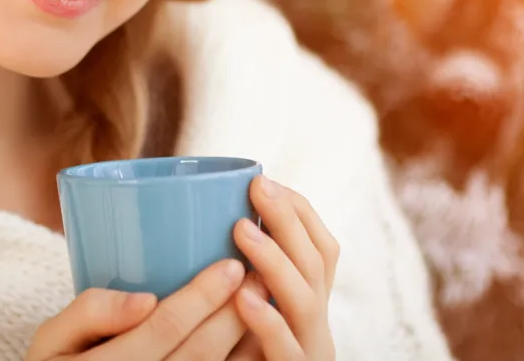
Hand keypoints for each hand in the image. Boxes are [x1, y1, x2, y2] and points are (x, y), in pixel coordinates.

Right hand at [26, 257, 271, 359]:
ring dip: (248, 342)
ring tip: (266, 304)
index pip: (163, 329)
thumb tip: (144, 300)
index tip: (230, 265)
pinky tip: (256, 342)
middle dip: (235, 313)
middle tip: (260, 275)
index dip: (201, 297)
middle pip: (200, 354)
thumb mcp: (52, 340)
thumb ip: (90, 313)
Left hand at [229, 177, 338, 360]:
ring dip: (275, 261)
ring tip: (241, 232)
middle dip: (289, 221)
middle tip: (256, 189)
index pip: (321, 248)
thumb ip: (234, 278)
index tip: (262, 180)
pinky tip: (245, 300)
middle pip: (318, 264)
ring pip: (306, 301)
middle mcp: (316, 326)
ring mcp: (309, 353)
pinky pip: (288, 352)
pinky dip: (269, 324)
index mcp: (307, 305)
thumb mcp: (240, 313)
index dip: (299, 212)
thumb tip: (203, 223)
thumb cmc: (222, 354)